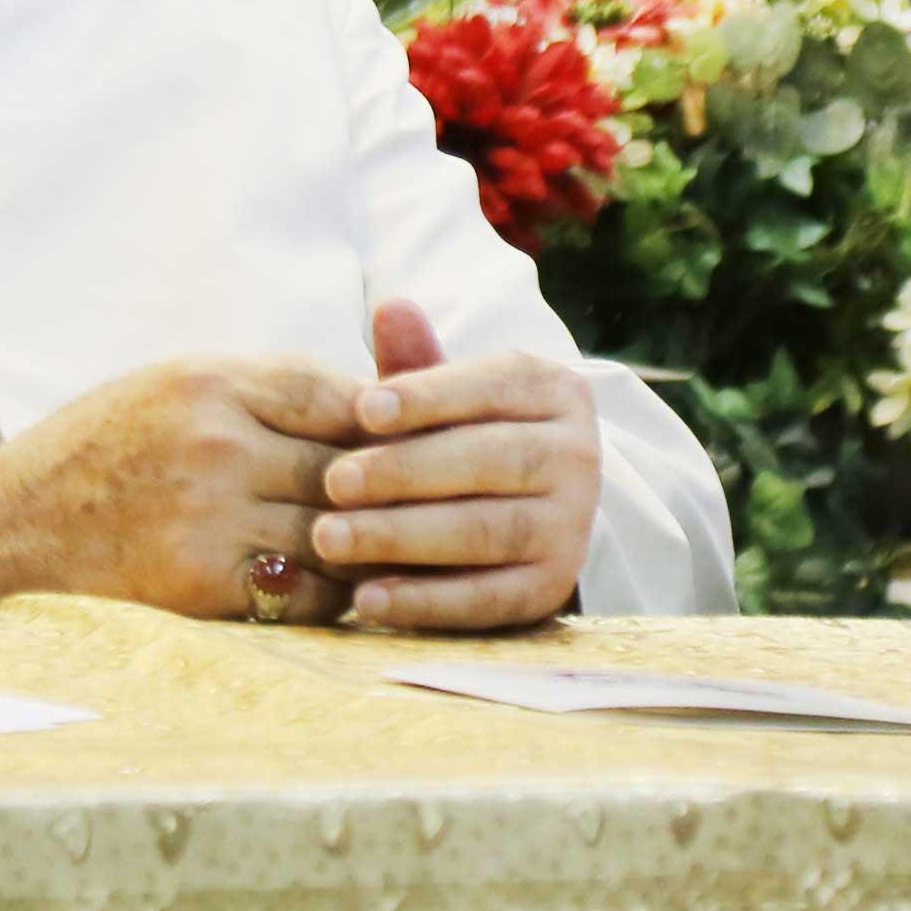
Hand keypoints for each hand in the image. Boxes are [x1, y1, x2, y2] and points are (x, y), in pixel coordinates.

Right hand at [0, 356, 367, 618]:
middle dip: (384, 490)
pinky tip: (326, 586)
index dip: (379, 423)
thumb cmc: (106, 445)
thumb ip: (265, 391)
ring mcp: (207, 515)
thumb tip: (372, 403)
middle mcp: (213, 442)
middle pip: (345, 467)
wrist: (12, 524)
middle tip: (415, 507)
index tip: (400, 443)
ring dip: (362, 546)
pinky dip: (325, 593)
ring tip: (384, 551)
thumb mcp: (175, 384)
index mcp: (209, 381)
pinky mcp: (199, 583)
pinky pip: (302, 592)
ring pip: (333, 534)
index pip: (335, 394)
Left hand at [310, 299, 600, 632]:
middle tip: (333, 483)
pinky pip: (488, 600)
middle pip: (488, 461)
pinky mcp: (552, 590)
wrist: (527, 511)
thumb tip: (391, 308)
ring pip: (486, 531)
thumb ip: (418, 362)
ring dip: (403, 538)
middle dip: (404, 472)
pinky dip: (426, 603)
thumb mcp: (449, 397)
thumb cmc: (467, 437)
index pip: (490, 387)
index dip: (425, 397)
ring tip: (331, 540)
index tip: (360, 410)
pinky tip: (368, 601)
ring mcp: (571, 527)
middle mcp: (579, 457)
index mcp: (555, 392)